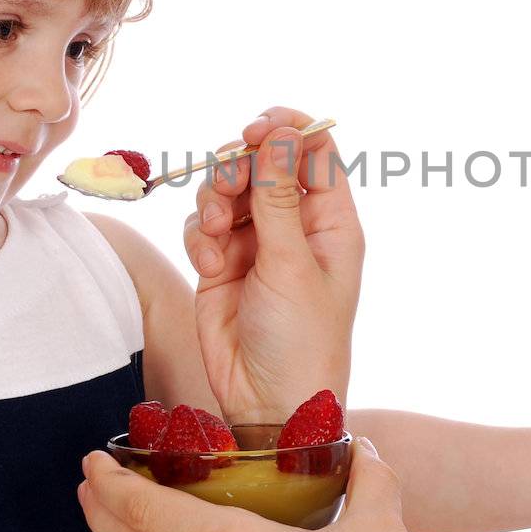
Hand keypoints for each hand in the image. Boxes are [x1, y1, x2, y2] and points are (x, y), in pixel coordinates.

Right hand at [184, 107, 362, 422]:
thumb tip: (283, 134)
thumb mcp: (292, 264)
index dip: (286, 131)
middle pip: (262, 164)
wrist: (268, 403)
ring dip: (214, 201)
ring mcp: (256, 244)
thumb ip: (278, 197)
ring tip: (216, 233)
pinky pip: (202, 225)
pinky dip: (200, 236)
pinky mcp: (220, 263)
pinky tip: (209, 262)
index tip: (257, 128)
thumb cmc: (301, 340)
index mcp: (330, 222)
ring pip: (226, 190)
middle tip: (227, 184)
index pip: (313, 153)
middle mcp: (294, 226)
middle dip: (238, 166)